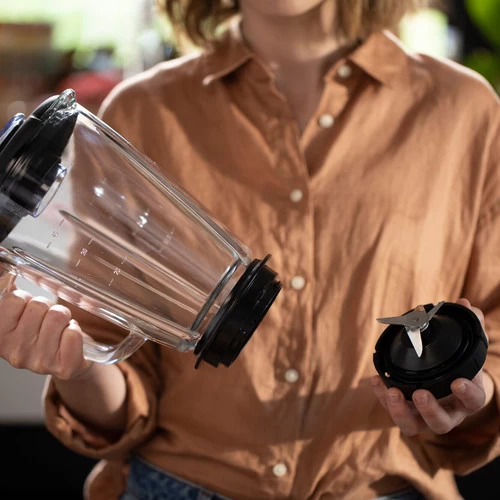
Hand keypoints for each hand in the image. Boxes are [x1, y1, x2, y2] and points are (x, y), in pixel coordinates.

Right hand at [0, 289, 92, 379]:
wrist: (68, 362)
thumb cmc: (43, 333)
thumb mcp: (21, 315)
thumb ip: (11, 294)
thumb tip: (5, 270)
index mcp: (0, 337)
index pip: (15, 299)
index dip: (28, 299)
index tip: (30, 312)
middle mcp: (15, 353)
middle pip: (39, 305)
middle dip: (48, 307)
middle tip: (49, 321)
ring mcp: (39, 362)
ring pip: (57, 315)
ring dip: (64, 317)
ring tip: (61, 329)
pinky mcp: (63, 367)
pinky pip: (73, 333)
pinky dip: (76, 330)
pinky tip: (69, 340)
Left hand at [371, 298, 492, 435]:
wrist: (454, 387)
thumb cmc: (462, 367)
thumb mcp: (469, 348)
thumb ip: (471, 325)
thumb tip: (465, 303)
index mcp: (467, 397)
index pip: (474, 400)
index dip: (468, 393)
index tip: (458, 382)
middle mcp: (448, 412)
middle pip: (441, 423)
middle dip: (429, 410)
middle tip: (420, 394)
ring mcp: (425, 416)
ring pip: (414, 426)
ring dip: (400, 411)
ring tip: (392, 392)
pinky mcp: (406, 412)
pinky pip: (393, 411)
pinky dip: (381, 397)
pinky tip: (376, 380)